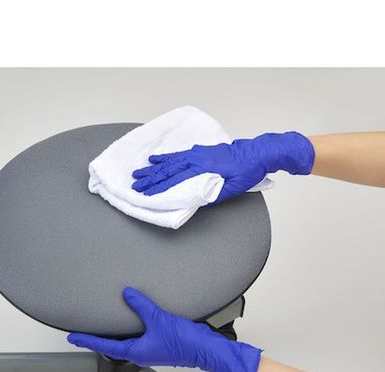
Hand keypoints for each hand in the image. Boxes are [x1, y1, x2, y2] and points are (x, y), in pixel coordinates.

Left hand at [67, 287, 262, 371]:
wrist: (205, 349)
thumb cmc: (183, 342)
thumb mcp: (158, 319)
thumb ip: (141, 306)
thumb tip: (127, 294)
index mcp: (136, 351)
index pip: (105, 346)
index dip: (87, 340)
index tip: (73, 337)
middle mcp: (141, 352)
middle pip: (113, 345)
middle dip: (99, 337)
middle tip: (86, 329)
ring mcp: (151, 348)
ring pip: (127, 339)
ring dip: (116, 331)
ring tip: (106, 321)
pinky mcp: (160, 342)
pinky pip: (141, 334)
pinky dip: (132, 326)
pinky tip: (134, 317)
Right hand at [131, 132, 314, 202]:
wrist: (257, 153)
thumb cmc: (246, 171)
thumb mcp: (230, 190)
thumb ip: (212, 195)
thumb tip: (195, 200)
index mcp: (202, 169)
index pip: (174, 180)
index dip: (158, 188)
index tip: (145, 193)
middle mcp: (196, 159)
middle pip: (167, 170)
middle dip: (150, 178)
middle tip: (135, 184)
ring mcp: (197, 153)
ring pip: (169, 161)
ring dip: (153, 168)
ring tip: (139, 172)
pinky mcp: (199, 151)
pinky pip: (177, 154)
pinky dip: (165, 157)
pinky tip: (155, 158)